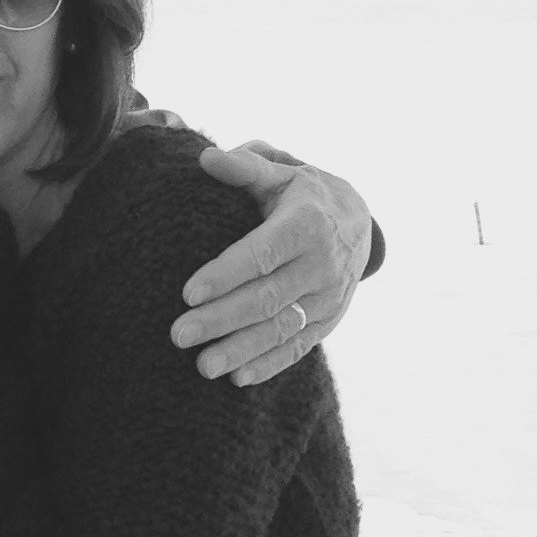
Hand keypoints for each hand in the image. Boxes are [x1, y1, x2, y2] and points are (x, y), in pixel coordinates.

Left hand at [170, 143, 373, 385]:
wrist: (358, 220)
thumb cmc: (301, 193)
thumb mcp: (280, 171)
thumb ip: (245, 167)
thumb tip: (206, 158)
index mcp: (308, 224)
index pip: (263, 254)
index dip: (226, 274)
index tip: (188, 294)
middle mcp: (323, 263)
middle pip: (266, 298)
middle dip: (221, 319)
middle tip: (178, 335)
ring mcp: (329, 297)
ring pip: (281, 329)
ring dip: (241, 350)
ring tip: (202, 367)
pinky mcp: (330, 321)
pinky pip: (299, 347)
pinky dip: (269, 365)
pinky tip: (236, 378)